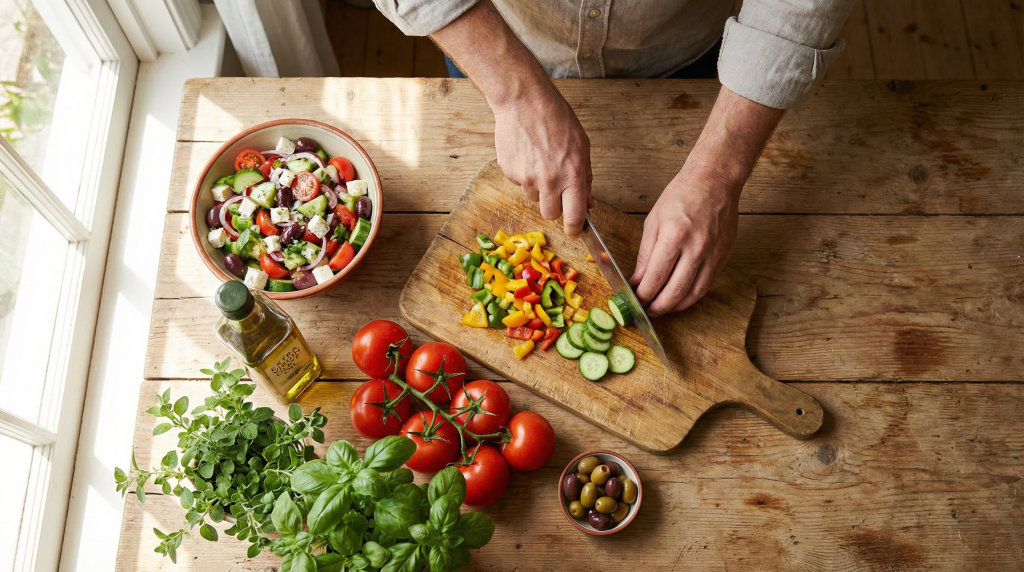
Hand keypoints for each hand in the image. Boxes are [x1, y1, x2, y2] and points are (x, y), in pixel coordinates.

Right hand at [492, 87, 592, 235]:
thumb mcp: (582, 146)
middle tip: (555, 190)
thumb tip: (587, 202)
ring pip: (533, 197)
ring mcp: (526, 178)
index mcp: (572, 175)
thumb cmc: (556, 118)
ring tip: (539, 160)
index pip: (573, 216)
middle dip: (553, 206)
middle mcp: (549, 181)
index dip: (574, 228)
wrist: (524, 101)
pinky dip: (523, 173)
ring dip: (537, 187)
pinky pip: (519, 183)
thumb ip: (585, 177)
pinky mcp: (509, 172)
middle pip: (550, 214)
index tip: (573, 230)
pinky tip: (527, 153)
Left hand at [629, 167, 740, 315]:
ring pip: (694, 294)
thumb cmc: (681, 196)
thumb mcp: (653, 221)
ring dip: (676, 306)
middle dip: (658, 307)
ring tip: (662, 307)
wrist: (714, 181)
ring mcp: (713, 254)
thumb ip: (645, 254)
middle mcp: (696, 248)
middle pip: (675, 292)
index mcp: (674, 236)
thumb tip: (638, 280)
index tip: (635, 301)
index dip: (643, 295)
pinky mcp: (724, 257)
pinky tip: (679, 296)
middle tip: (646, 311)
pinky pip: (706, 285)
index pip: (656, 278)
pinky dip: (691, 296)